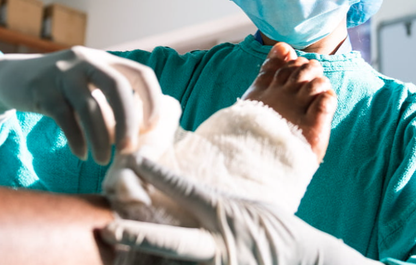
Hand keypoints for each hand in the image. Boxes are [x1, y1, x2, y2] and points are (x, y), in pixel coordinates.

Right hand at [0, 47, 161, 163]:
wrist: (10, 77)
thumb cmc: (60, 90)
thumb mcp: (88, 87)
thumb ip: (110, 104)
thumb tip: (135, 136)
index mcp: (105, 60)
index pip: (140, 73)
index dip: (152, 100)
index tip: (151, 127)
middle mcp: (87, 61)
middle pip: (117, 87)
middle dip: (128, 121)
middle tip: (128, 149)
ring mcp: (63, 72)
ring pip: (90, 106)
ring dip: (100, 138)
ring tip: (102, 160)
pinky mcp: (41, 88)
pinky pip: (65, 117)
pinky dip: (76, 139)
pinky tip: (82, 153)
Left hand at [100, 155, 378, 264]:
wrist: (307, 261)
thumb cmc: (274, 228)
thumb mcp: (247, 205)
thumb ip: (215, 204)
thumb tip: (186, 195)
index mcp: (225, 214)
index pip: (186, 191)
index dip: (158, 175)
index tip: (133, 160)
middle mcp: (220, 246)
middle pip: (173, 242)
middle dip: (139, 235)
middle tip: (108, 229)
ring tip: (119, 260)